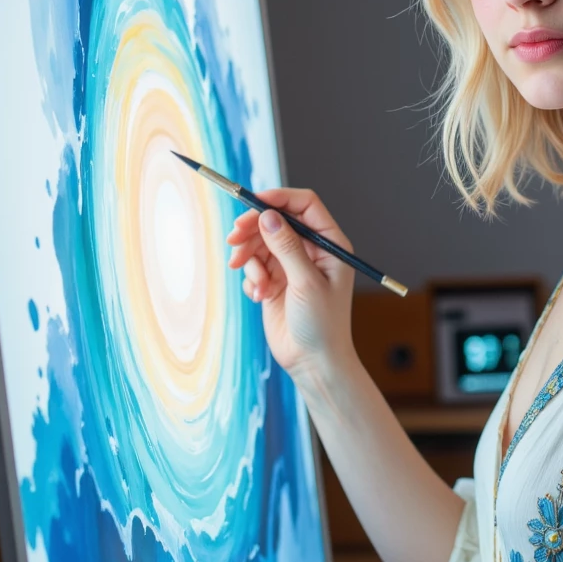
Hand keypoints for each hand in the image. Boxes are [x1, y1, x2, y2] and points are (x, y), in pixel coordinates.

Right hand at [226, 187, 356, 387]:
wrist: (313, 362)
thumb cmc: (322, 325)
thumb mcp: (306, 282)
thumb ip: (287, 247)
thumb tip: (268, 216)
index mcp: (330, 243)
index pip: (304, 205)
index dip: (278, 199)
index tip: (252, 203)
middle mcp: (311, 249)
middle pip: (276, 220)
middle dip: (253, 229)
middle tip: (233, 240)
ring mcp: (291, 264)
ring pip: (260, 242)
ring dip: (250, 259)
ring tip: (256, 283)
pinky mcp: (275, 280)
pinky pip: (254, 265)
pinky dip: (252, 278)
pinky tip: (261, 297)